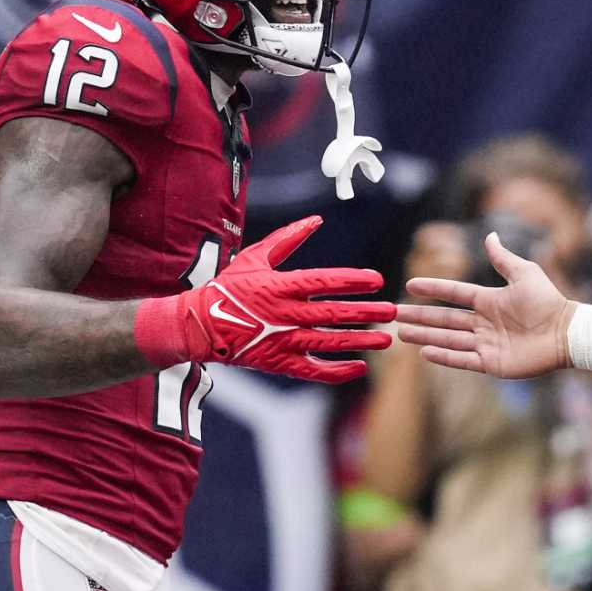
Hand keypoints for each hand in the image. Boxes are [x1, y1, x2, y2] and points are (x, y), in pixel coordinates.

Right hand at [134, 215, 393, 383]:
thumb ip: (287, 239)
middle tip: (392, 311)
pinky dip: (338, 371)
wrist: (199, 325)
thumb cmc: (229, 287)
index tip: (377, 280)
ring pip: (329, 342)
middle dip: (366, 312)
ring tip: (385, 339)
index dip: (352, 281)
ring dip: (360, 341)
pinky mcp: (279, 363)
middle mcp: (284, 314)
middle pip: (333, 313)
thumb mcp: (254, 257)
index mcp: (279, 286)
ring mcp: (282, 341)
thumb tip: (316, 219)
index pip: (323, 282)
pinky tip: (360, 367)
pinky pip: (313, 371)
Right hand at [395, 232, 575, 377]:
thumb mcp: (524, 274)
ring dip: (426, 336)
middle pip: (446, 319)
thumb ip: (503, 259)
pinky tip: (425, 352)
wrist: (567, 333)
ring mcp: (487, 344)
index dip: (434, 289)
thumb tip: (490, 234)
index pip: (455, 294)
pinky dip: (445, 356)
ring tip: (403, 334)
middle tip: (395, 315)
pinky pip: (463, 359)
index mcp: (490, 301)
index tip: (411, 285)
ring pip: (449, 339)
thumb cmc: (549, 302)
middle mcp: (485, 323)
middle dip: (420, 317)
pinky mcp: (492, 363)